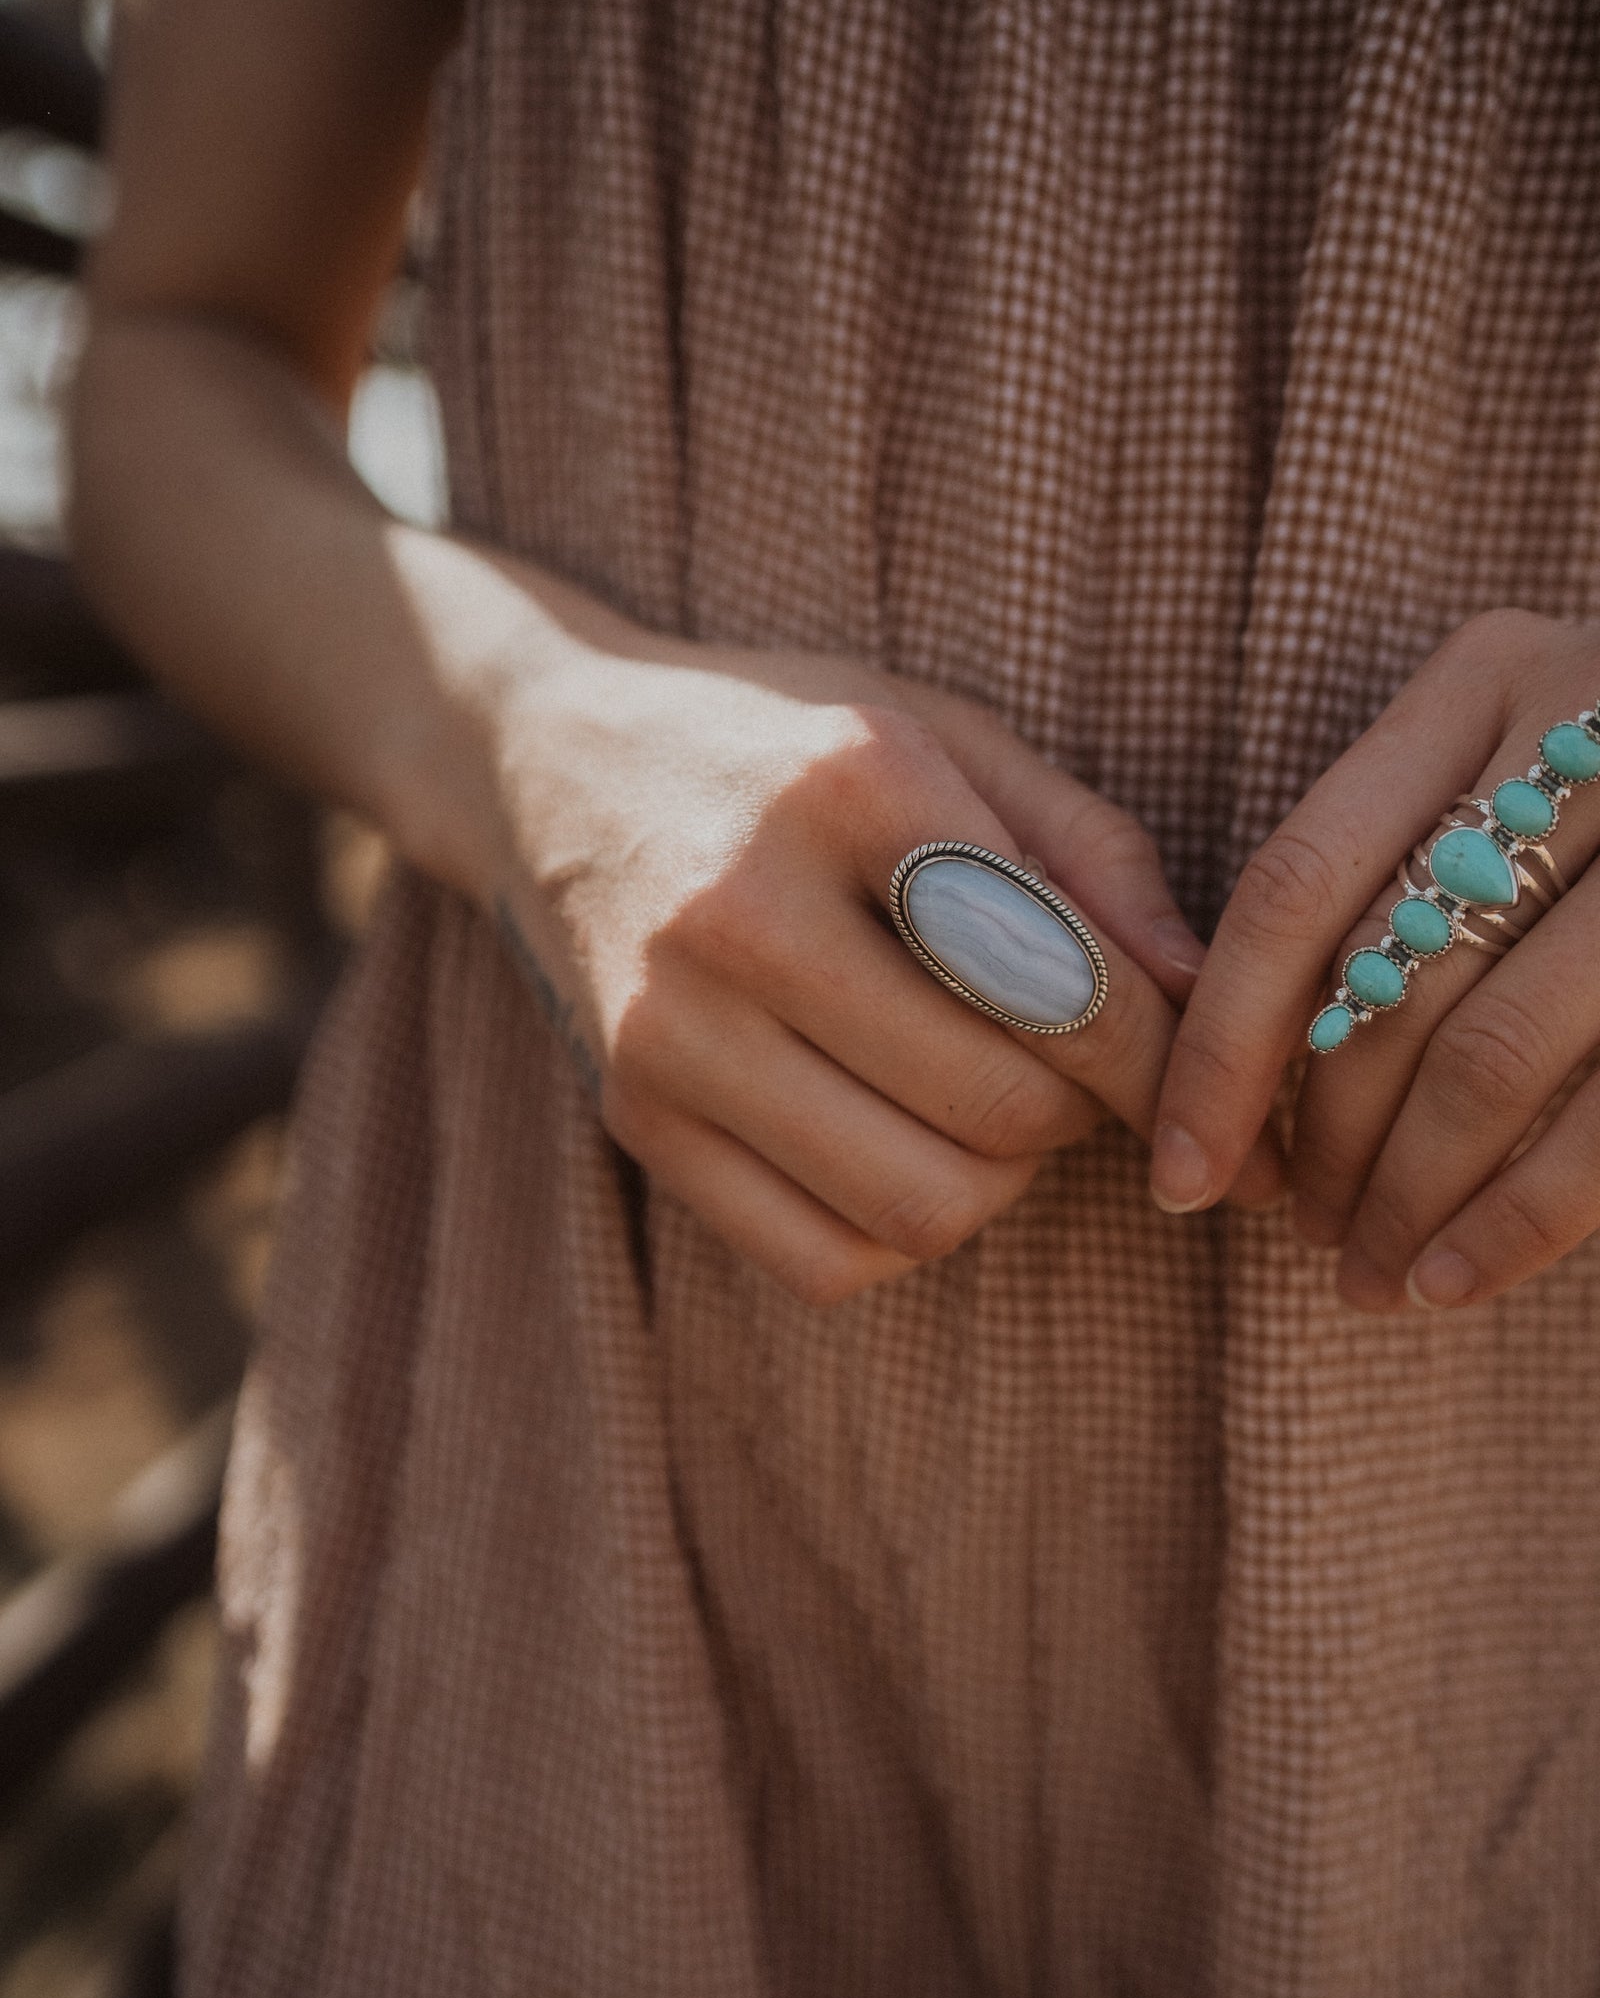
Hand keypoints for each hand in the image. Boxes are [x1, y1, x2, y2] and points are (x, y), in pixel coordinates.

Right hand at [489, 624, 1283, 1303]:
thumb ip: (1089, 853)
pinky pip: (823, 1262)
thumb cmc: (784, 750)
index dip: (1161, 1057)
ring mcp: (668, 1032)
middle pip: (998, 1109)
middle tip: (1077, 1075)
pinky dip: (900, 1235)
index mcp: (847, 785)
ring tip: (986, 1107)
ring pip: (918, 1208)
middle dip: (1080, 1118)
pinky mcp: (632, 1120)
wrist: (549, 765)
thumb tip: (1208, 997)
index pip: (1061, 979)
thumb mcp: (942, 735)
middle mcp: (740, 913)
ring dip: (996, 1182)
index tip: (1198, 1077)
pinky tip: (899, 1149)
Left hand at [1150, 609, 1599, 1310]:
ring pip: (1489, 1057)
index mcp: (1488, 676)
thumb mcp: (1512, 788)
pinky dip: (1518, 1219)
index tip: (1177, 1169)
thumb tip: (1231, 1094)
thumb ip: (1392, 889)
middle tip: (1306, 1234)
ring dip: (1406, 1196)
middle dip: (1323, 1140)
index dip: (1218, 1046)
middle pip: (1387, 978)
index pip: (1296, 884)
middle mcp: (1591, 726)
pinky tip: (1454, 1279)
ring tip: (1370, 1276)